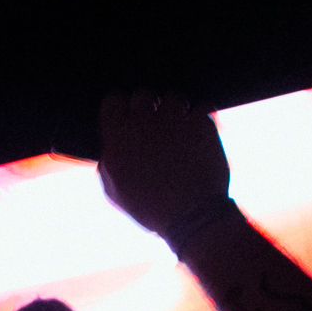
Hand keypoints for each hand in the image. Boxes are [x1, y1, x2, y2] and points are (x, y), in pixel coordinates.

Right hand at [97, 90, 229, 236]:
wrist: (192, 216)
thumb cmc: (150, 208)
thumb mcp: (114, 191)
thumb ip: (108, 161)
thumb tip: (111, 146)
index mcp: (118, 136)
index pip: (112, 101)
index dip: (120, 110)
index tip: (126, 119)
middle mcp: (144, 121)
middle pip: (142, 94)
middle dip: (147, 108)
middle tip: (153, 127)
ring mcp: (175, 120)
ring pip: (173, 98)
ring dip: (174, 111)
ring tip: (178, 131)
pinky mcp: (202, 123)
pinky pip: (201, 106)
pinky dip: (200, 118)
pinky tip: (198, 134)